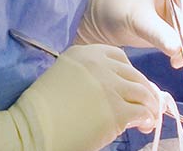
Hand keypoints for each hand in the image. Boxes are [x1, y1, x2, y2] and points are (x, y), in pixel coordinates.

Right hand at [0, 44, 162, 150]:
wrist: (32, 129)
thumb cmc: (43, 110)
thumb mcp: (63, 78)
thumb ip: (90, 77)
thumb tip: (119, 91)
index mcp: (84, 53)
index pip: (119, 57)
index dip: (130, 73)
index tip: (131, 86)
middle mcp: (99, 65)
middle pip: (135, 75)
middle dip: (145, 90)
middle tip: (148, 105)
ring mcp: (110, 87)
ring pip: (143, 93)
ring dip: (149, 106)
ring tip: (148, 119)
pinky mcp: (117, 110)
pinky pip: (142, 112)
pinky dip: (147, 119)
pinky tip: (144, 126)